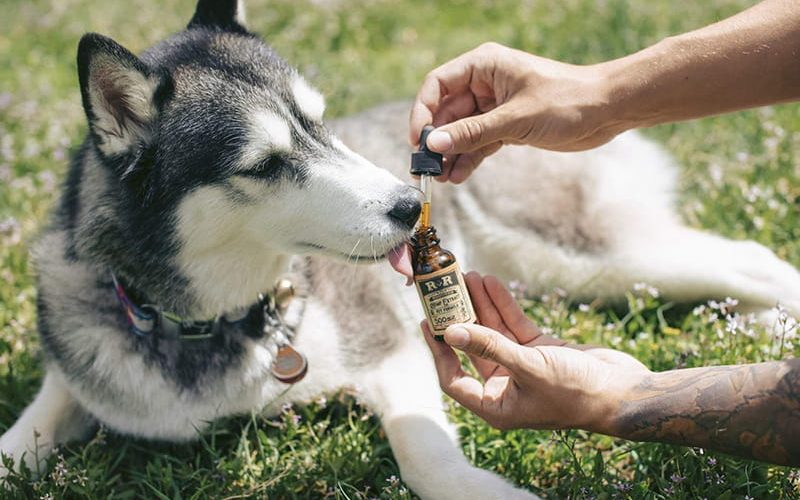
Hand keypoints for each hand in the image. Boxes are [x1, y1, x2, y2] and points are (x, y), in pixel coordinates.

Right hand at [409, 43, 619, 182]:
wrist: (607, 111)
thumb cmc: (568, 100)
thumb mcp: (515, 118)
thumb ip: (472, 133)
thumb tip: (434, 145)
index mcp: (484, 66)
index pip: (438, 85)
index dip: (423, 112)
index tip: (418, 140)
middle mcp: (485, 83)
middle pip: (446, 111)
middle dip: (436, 140)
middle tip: (425, 169)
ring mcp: (494, 106)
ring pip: (461, 131)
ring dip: (450, 154)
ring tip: (440, 178)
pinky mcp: (506, 125)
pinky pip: (478, 142)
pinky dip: (468, 159)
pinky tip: (459, 176)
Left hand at [422, 273, 649, 431]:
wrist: (624, 391)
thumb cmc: (577, 391)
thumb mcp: (529, 368)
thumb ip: (490, 347)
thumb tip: (452, 332)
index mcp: (496, 406)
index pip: (454, 379)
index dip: (439, 351)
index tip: (428, 322)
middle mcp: (505, 388)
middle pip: (472, 348)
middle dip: (460, 318)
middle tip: (445, 291)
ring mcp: (522, 368)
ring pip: (492, 332)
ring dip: (480, 305)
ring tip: (468, 276)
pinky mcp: (539, 351)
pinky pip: (514, 325)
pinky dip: (503, 305)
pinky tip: (491, 283)